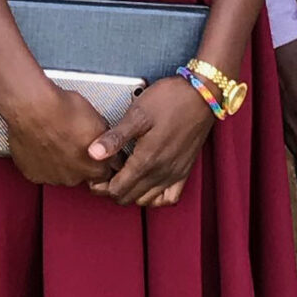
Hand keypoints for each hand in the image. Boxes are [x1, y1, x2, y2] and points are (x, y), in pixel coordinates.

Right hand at [0, 80, 114, 188]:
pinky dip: (41, 161)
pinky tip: (40, 144)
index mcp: (96, 168)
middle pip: (82, 174)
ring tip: (54, 141)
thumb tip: (104, 141)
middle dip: (80, 161)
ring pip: (61, 173)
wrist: (32, 108)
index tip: (95, 149)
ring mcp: (53, 178)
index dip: (101, 159)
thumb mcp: (98, 120)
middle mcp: (75, 178)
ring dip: (60, 162)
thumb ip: (104, 140)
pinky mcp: (34, 175)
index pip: (106, 171)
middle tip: (72, 141)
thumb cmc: (63, 110)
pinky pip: (41, 171)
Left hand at [87, 77, 215, 206]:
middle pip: (129, 198)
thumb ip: (115, 137)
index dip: (101, 186)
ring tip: (123, 176)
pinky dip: (156, 197)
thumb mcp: (137, 114)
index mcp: (147, 160)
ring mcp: (174, 174)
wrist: (202, 95)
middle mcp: (161, 173)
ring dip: (132, 193)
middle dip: (112, 190)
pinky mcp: (185, 171)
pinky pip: (169, 198)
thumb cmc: (170, 100)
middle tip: (104, 174)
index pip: (117, 190)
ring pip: (147, 200)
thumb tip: (93, 153)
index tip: (94, 174)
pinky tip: (147, 184)